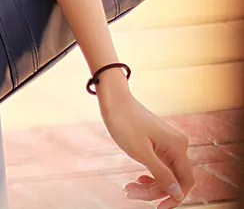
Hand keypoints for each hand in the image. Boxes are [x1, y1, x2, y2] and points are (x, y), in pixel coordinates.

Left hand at [97, 80, 194, 207]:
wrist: (114, 100)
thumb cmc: (124, 123)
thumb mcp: (141, 153)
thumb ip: (161, 174)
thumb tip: (178, 193)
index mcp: (178, 147)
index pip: (185, 181)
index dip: (174, 197)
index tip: (158, 207)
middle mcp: (178, 146)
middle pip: (173, 179)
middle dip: (153, 190)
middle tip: (130, 192)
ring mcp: (169, 144)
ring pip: (165, 174)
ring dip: (148, 184)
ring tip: (128, 188)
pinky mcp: (160, 144)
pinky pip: (159, 165)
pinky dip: (149, 174)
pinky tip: (138, 179)